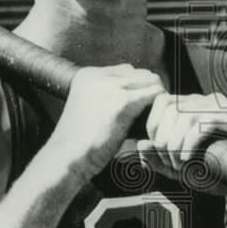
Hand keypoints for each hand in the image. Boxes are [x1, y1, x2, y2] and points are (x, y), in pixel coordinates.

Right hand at [49, 64, 164, 180]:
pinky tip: (156, 121)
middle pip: (141, 73)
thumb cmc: (79, 143)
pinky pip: (154, 94)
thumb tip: (136, 94)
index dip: (138, 87)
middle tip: (153, 111)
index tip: (143, 104)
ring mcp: (110, 87)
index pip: (126, 70)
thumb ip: (107, 97)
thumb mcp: (89, 110)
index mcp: (87, 75)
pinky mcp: (122, 102)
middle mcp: (98, 76)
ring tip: (155, 117)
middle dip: (150, 90)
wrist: (67, 157)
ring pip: (151, 81)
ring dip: (157, 98)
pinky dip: (159, 107)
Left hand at [135, 92, 226, 180]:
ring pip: (185, 118)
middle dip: (163, 139)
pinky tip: (187, 160)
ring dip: (175, 145)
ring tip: (179, 165)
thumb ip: (157, 159)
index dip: (153, 126)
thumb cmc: (213, 176)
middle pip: (171, 108)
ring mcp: (224, 107)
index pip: (163, 101)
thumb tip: (140, 144)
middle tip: (169, 163)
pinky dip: (189, 144)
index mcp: (194, 105)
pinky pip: (202, 125)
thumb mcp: (179, 169)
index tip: (158, 151)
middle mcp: (209, 100)